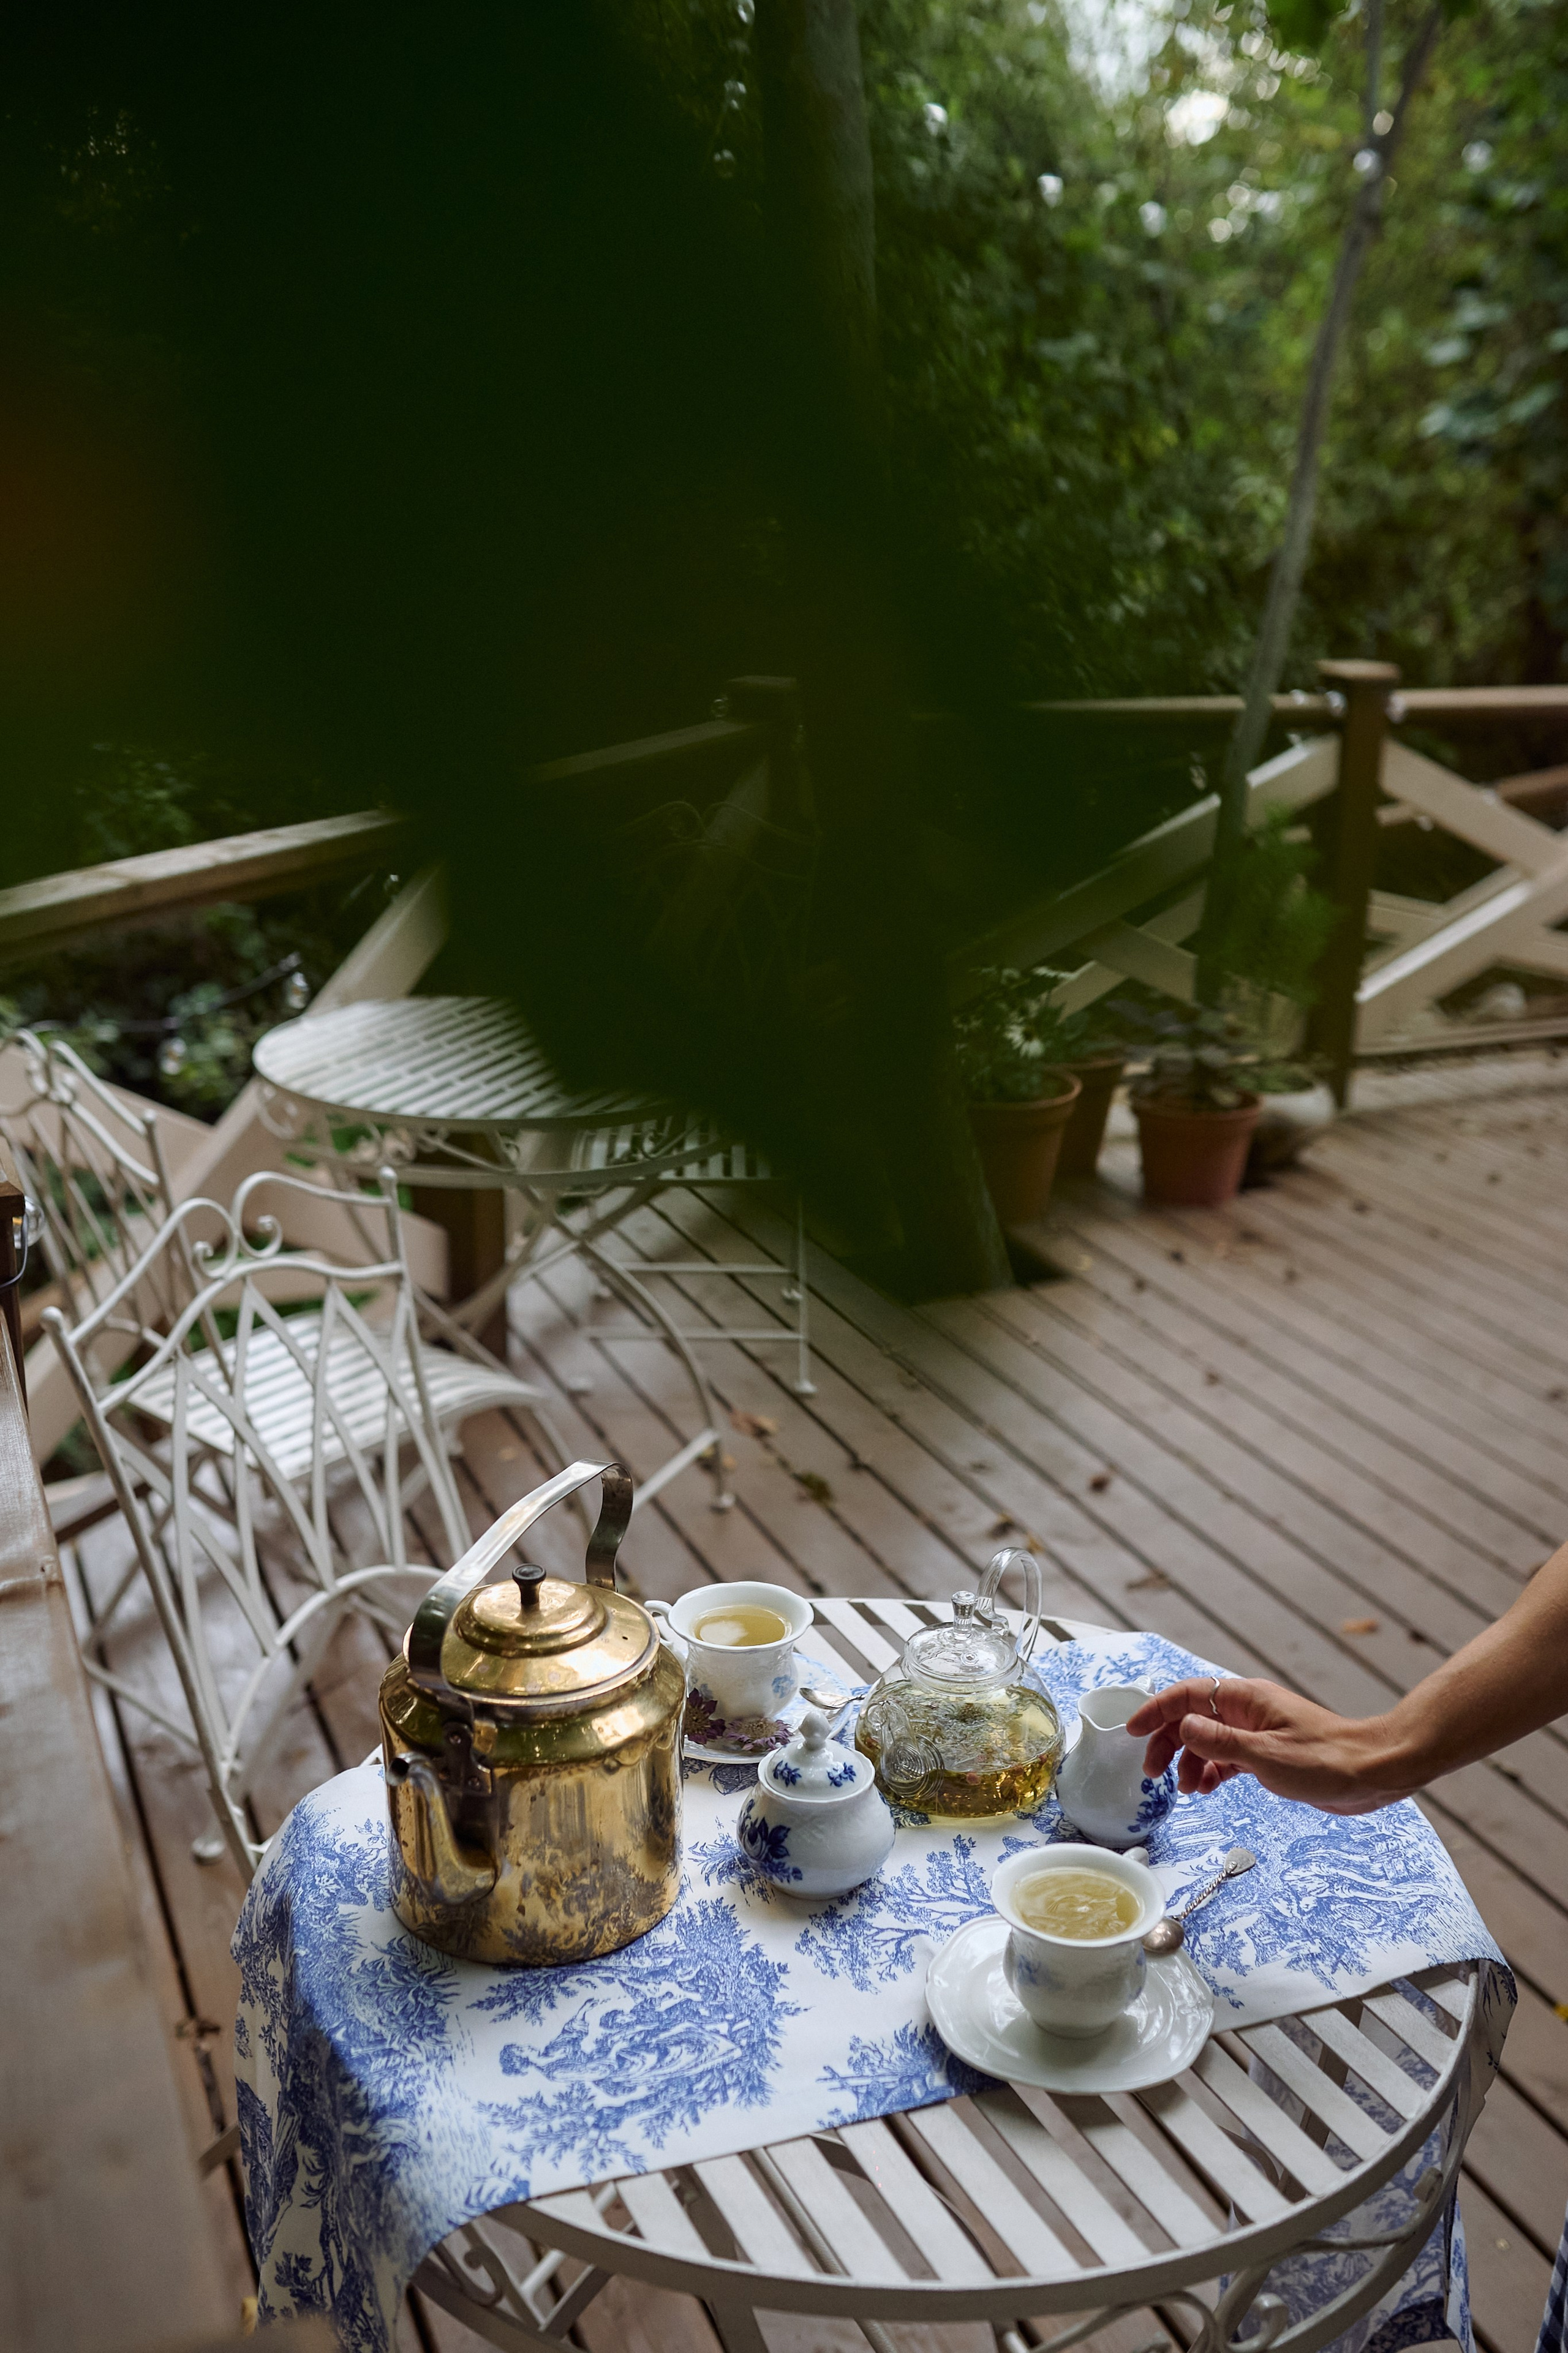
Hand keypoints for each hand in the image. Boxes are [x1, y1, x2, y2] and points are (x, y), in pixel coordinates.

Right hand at [1125, 1677, 1411, 1814]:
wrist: (1373, 1773)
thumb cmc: (1328, 1760)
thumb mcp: (1267, 1755)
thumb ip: (1221, 1742)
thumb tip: (1182, 1727)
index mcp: (1247, 1700)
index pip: (1188, 1694)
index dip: (1156, 1710)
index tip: (1132, 1730)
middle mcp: (1248, 1711)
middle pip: (1192, 1717)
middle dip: (1167, 1741)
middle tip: (1152, 1771)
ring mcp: (1258, 1733)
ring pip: (1207, 1739)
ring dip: (1190, 1761)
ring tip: (1186, 1789)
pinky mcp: (1268, 1754)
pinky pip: (1227, 1757)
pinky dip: (1212, 1772)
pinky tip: (1208, 1788)